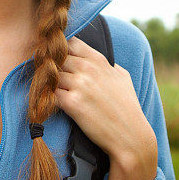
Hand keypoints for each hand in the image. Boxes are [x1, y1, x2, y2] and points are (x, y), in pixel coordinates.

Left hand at [54, 37, 156, 179]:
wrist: (130, 136)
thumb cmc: (128, 108)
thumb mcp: (122, 78)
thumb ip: (108, 65)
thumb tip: (101, 62)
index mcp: (98, 60)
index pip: (70, 42)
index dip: (61, 50)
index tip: (59, 59)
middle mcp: (87, 69)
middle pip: (56, 57)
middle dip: (51, 66)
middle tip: (51, 78)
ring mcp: (79, 85)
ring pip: (50, 74)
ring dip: (49, 83)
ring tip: (52, 91)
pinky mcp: (71, 103)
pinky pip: (50, 93)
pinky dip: (48, 97)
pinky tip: (54, 103)